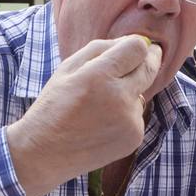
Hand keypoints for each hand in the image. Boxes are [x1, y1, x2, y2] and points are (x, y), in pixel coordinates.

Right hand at [8, 35, 162, 195]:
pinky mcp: (134, 138)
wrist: (45, 153)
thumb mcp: (68, 68)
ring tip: (99, 107)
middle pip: (149, 69)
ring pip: (141, 94)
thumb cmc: (54, 106)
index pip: (138, 49)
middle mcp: (118, 98)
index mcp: (98, 76)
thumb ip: (101, 48)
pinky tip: (102, 124)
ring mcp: (128, 120)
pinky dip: (125, 115)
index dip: (141, 45)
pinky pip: (137, 115)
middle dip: (150, 61)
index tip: (145, 46)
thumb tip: (134, 42)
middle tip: (148, 58)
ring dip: (129, 94)